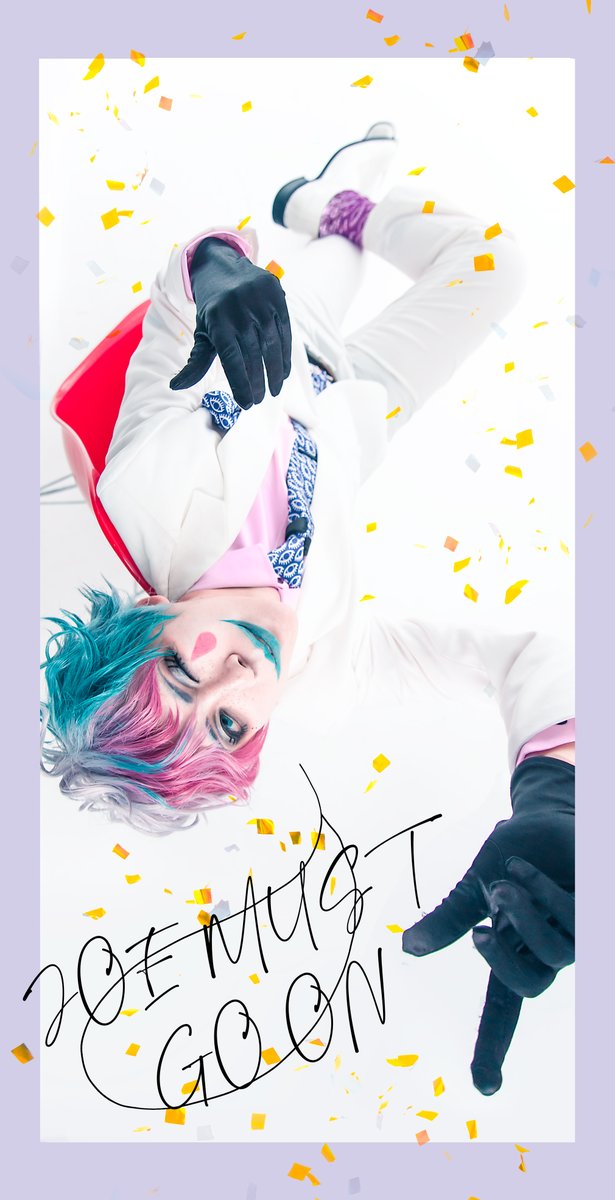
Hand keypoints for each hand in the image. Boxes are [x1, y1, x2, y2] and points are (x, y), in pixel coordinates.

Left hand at [170, 236, 291, 409]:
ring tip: (273, 391)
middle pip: (253, 356)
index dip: (240, 384)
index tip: (246, 404)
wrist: (223, 268)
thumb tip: (174, 386)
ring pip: (272, 345)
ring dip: (274, 373)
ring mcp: (260, 302)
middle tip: (259, 400)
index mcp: (217, 321)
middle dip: (257, 382)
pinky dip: (285, 355)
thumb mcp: (202, 332)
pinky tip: (282, 372)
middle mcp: (239, 310)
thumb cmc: (212, 310)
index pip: (232, 360)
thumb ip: (195, 361)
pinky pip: (285, 332)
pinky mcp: (276, 295)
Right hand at [402, 755, 573, 1093]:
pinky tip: (523, 869)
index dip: (493, 1048)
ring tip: (506, 881)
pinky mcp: (592, 911)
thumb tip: (409, 947)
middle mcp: (544, 951)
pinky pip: (573, 918)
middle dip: (503, 959)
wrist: (545, 813)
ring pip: (556, 953)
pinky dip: (541, 891)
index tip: (486, 1089)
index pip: (503, 1009)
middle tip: (480, 928)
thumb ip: (449, 920)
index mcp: (512, 950)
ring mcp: (572, 934)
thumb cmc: (513, 850)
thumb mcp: (474, 886)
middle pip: (530, 986)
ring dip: (525, 915)